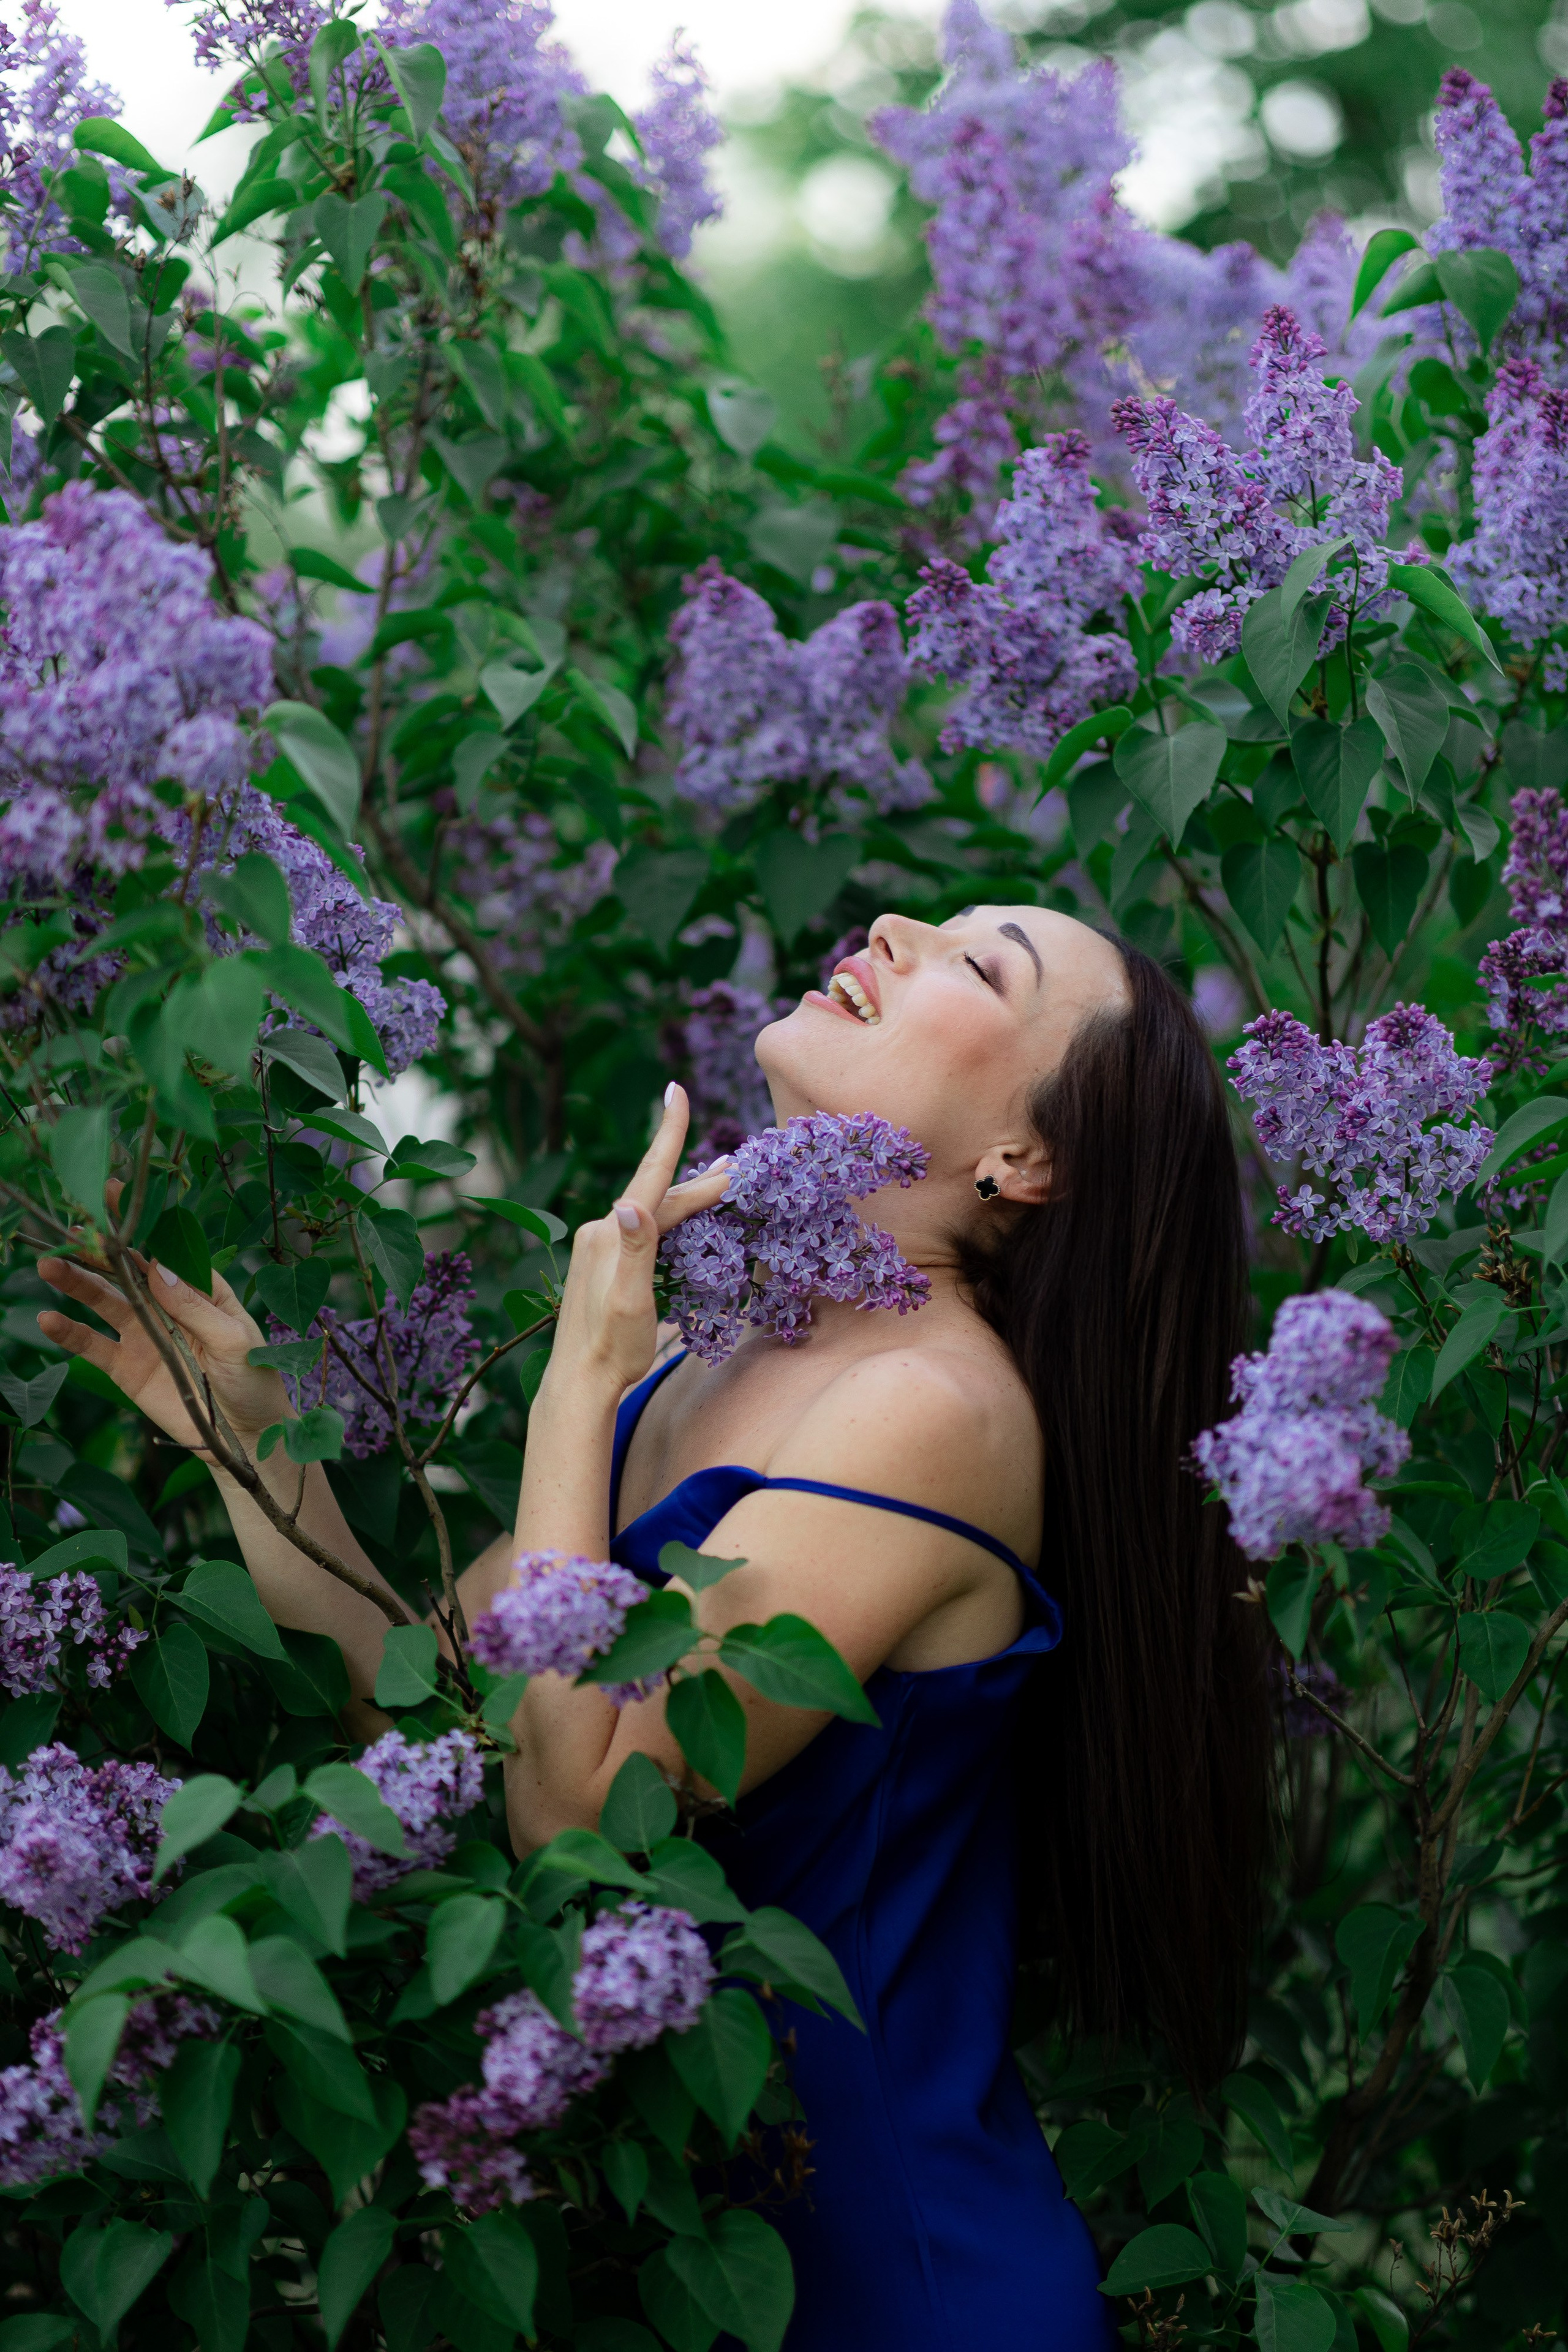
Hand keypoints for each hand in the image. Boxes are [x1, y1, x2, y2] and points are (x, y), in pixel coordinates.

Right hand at [38, 1202, 288, 1463]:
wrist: (247, 1438)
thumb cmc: (255, 1381)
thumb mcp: (235, 1341)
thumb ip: (195, 1308)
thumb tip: (156, 1269)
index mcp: (200, 1289)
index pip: (164, 1248)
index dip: (138, 1222)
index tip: (111, 1193)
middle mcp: (167, 1306)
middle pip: (127, 1270)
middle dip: (100, 1249)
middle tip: (71, 1230)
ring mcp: (144, 1335)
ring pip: (105, 1301)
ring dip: (77, 1282)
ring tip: (49, 1264)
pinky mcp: (127, 1367)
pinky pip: (94, 1345)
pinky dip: (70, 1333)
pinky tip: (49, 1319)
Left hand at [545, 1085, 732, 1400]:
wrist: (581, 1384)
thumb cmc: (612, 1349)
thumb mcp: (629, 1300)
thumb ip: (633, 1250)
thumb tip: (629, 1203)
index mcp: (613, 1234)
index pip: (651, 1176)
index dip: (670, 1132)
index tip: (677, 1089)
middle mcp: (604, 1232)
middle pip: (660, 1196)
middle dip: (700, 1181)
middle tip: (739, 1167)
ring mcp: (603, 1248)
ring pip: (654, 1212)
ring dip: (687, 1198)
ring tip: (719, 1183)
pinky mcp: (605, 1265)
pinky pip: (646, 1230)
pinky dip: (671, 1220)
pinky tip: (683, 1222)